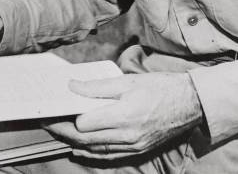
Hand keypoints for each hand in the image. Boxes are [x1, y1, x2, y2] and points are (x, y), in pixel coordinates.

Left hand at [44, 72, 202, 159]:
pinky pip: (108, 156)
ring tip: (59, 132)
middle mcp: (127, 136)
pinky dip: (91, 153)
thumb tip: (72, 86)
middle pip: (85, 140)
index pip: (85, 123)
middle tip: (48, 122)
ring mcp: (132, 146)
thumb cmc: (160, 87)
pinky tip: (80, 149)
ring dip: (74, 143)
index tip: (54, 107)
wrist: (190, 103)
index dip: (67, 116)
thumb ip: (98, 87)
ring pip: (94, 150)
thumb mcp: (129, 80)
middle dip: (63, 131)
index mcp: (125, 115)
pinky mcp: (137, 151)